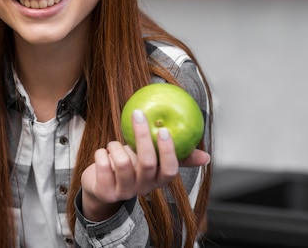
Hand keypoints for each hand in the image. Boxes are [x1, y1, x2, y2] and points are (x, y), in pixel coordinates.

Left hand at [80, 109, 209, 221]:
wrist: (101, 188)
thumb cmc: (129, 167)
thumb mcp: (151, 162)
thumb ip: (175, 157)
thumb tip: (206, 157)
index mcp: (157, 181)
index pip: (170, 171)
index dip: (168, 151)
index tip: (165, 130)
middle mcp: (143, 189)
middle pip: (147, 163)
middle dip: (143, 137)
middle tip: (138, 115)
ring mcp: (124, 192)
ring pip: (122, 162)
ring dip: (115, 146)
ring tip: (114, 145)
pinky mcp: (105, 191)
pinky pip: (103, 164)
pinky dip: (101, 153)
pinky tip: (103, 154)